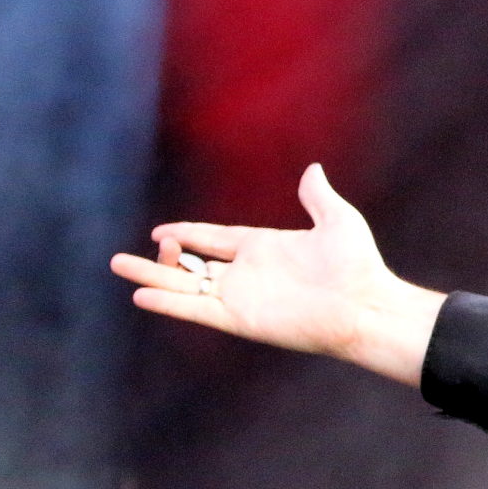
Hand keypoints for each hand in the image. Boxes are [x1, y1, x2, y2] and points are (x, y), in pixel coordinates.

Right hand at [109, 164, 443, 386]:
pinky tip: (142, 295)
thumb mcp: (338, 221)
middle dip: (161, 261)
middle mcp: (248, 273)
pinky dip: (171, 303)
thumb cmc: (359, 265)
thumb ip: (318, 197)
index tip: (160, 232)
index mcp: (265, 248)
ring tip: (120, 267)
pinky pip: (198, 310)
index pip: (215, 239)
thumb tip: (313, 169)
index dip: (188, 235)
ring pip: (187, 286)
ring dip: (154, 278)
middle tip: (124, 258)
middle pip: (193, 265)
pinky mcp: (242, 319)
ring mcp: (243, 297)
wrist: (367, 305)